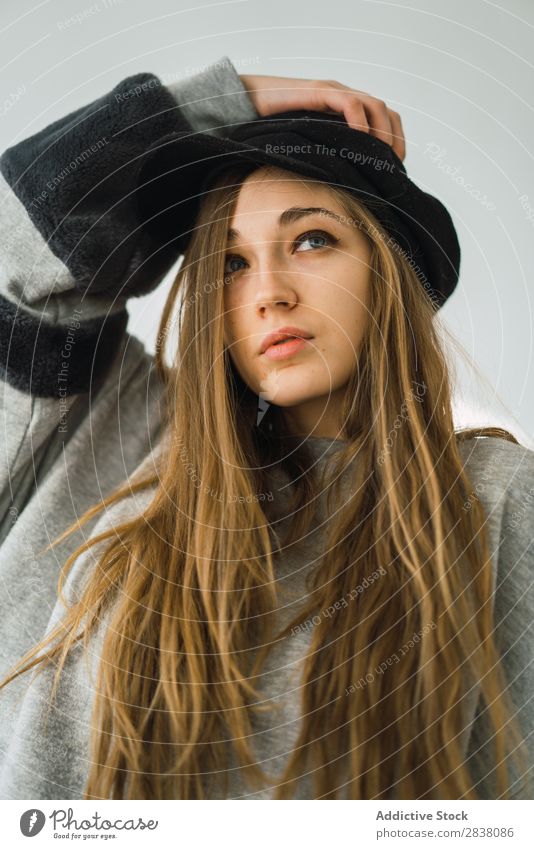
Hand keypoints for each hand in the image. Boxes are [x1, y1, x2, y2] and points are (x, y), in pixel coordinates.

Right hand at [239, 74, 405, 161]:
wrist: (247, 100)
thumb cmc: (274, 126)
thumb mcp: (308, 146)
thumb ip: (326, 157)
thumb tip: (342, 191)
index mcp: (346, 110)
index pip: (385, 121)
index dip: (395, 143)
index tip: (394, 170)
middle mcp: (345, 98)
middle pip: (386, 113)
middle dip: (395, 141)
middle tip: (392, 168)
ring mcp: (334, 92)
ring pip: (374, 105)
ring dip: (382, 133)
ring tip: (379, 157)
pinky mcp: (319, 91)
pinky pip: (349, 102)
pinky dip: (359, 121)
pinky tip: (358, 140)